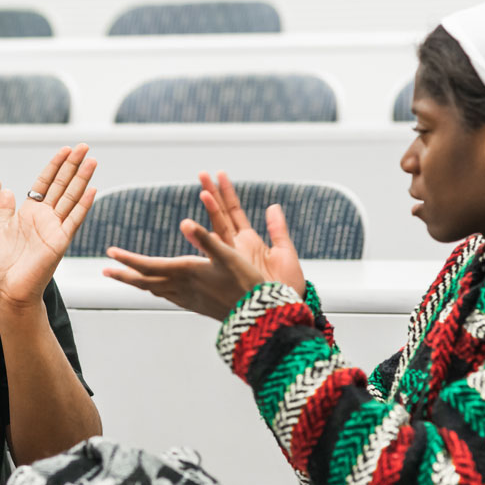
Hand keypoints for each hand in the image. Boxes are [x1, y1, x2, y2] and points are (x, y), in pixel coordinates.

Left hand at [0, 144, 97, 309]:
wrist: (8, 289)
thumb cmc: (1, 266)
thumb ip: (4, 210)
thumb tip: (6, 190)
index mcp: (30, 213)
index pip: (45, 183)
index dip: (55, 165)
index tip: (65, 150)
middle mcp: (45, 218)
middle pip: (62, 185)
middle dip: (73, 165)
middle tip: (84, 146)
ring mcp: (55, 228)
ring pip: (71, 198)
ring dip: (82, 179)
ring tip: (92, 161)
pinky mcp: (60, 241)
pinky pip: (74, 220)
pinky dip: (83, 205)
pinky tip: (92, 189)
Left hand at [104, 219, 264, 320]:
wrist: (257, 317)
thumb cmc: (246, 282)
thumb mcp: (228, 254)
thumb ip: (205, 238)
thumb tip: (185, 222)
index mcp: (186, 271)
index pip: (148, 266)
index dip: (127, 259)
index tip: (109, 253)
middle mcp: (182, 287)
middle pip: (145, 281)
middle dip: (124, 275)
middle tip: (105, 271)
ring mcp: (188, 298)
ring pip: (155, 290)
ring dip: (138, 283)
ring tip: (127, 278)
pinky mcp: (195, 305)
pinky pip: (167, 296)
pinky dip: (155, 290)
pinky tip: (158, 290)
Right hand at [199, 171, 305, 296]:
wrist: (284, 311)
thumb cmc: (286, 287)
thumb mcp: (285, 253)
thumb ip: (278, 229)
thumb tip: (273, 206)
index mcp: (250, 241)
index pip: (234, 212)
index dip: (227, 193)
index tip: (219, 175)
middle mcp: (237, 247)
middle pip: (221, 215)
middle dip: (213, 193)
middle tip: (202, 174)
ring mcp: (232, 257)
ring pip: (218, 227)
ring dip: (212, 208)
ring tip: (204, 189)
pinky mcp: (231, 268)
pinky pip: (217, 248)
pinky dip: (206, 236)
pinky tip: (198, 224)